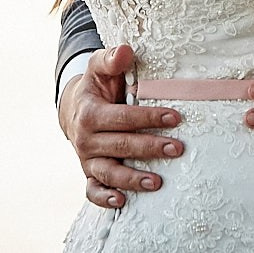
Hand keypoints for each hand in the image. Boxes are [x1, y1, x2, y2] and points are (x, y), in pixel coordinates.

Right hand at [58, 44, 184, 209]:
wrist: (75, 109)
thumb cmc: (97, 86)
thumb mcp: (100, 67)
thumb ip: (112, 58)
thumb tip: (125, 51)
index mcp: (90, 113)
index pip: (122, 117)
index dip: (148, 117)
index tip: (175, 117)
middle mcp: (85, 139)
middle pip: (121, 145)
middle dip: (150, 147)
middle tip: (178, 148)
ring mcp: (86, 159)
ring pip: (109, 172)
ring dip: (133, 179)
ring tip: (157, 183)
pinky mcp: (89, 174)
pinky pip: (92, 190)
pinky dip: (104, 198)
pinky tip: (122, 201)